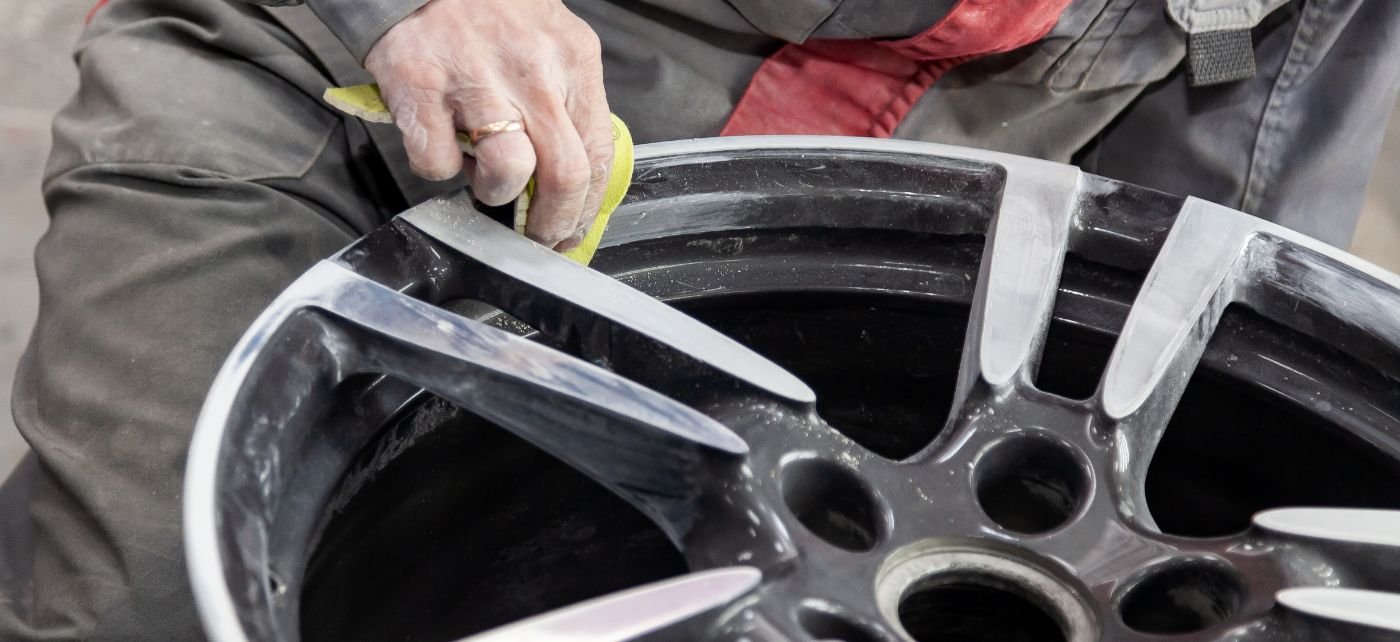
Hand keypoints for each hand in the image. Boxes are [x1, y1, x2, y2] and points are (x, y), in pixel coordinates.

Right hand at [365, 0, 611, 249]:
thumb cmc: (488, 13)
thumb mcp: (550, 43)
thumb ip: (567, 101)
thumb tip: (574, 180)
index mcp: (573, 59)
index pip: (599, 153)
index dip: (587, 207)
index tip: (573, 231)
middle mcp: (532, 69)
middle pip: (564, 174)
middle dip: (552, 223)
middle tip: (537, 237)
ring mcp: (476, 76)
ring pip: (508, 172)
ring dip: (494, 194)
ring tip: (484, 182)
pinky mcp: (420, 84)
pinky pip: (437, 161)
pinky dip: (439, 169)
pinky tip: (441, 146)